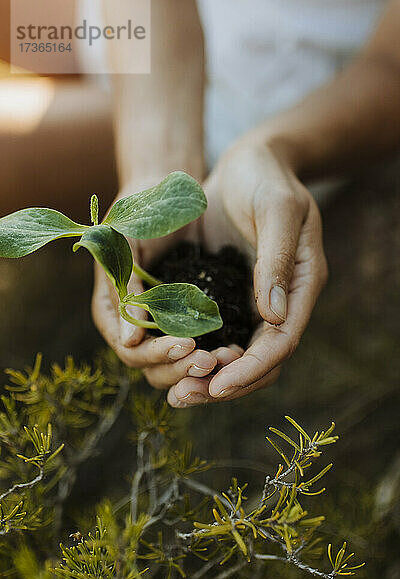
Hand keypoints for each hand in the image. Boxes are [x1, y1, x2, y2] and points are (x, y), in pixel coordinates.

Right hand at [92, 178, 220, 387]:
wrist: (166, 195)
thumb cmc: (138, 213)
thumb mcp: (125, 244)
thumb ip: (125, 288)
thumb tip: (129, 340)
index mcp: (112, 311)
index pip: (130, 351)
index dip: (156, 354)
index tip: (186, 343)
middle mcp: (134, 325)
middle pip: (153, 367)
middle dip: (181, 367)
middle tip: (210, 359)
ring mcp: (160, 324)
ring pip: (177, 364)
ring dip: (199, 366)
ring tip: (228, 357)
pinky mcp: (186, 318)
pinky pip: (199, 344)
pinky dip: (215, 351)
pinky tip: (236, 348)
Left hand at [166, 141, 327, 405]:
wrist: (248, 163)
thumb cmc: (266, 177)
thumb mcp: (277, 209)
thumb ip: (277, 259)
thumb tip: (274, 316)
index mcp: (302, 284)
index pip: (282, 341)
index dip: (252, 368)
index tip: (219, 384)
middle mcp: (281, 301)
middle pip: (258, 360)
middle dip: (223, 384)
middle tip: (184, 397)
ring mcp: (254, 301)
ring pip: (234, 355)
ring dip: (205, 377)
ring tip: (173, 392)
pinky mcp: (229, 295)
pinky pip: (214, 335)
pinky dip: (194, 353)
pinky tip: (166, 361)